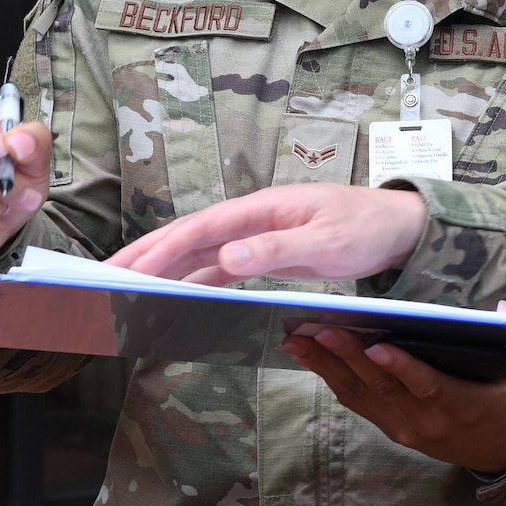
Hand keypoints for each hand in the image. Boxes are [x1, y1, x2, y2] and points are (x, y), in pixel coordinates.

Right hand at [107, 184, 427, 283]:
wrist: (401, 228)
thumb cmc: (369, 228)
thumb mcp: (328, 243)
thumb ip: (278, 249)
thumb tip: (227, 257)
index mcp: (263, 207)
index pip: (200, 228)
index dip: (161, 249)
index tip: (129, 271)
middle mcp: (254, 217)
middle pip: (189, 236)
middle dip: (147, 256)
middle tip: (105, 281)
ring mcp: (258, 234)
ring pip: (200, 251)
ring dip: (165, 270)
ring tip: (127, 291)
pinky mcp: (267, 251)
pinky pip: (221, 266)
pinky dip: (195, 280)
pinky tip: (176, 298)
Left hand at [280, 301, 505, 472]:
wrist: (505, 454)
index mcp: (463, 406)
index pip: (427, 386)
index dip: (402, 368)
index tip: (376, 344)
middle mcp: (427, 421)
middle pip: (383, 388)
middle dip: (349, 357)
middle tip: (321, 328)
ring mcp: (406, 427)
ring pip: (361, 395)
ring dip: (328, 366)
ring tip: (299, 338)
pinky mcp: (392, 427)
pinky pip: (358, 402)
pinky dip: (331, 378)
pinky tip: (309, 355)